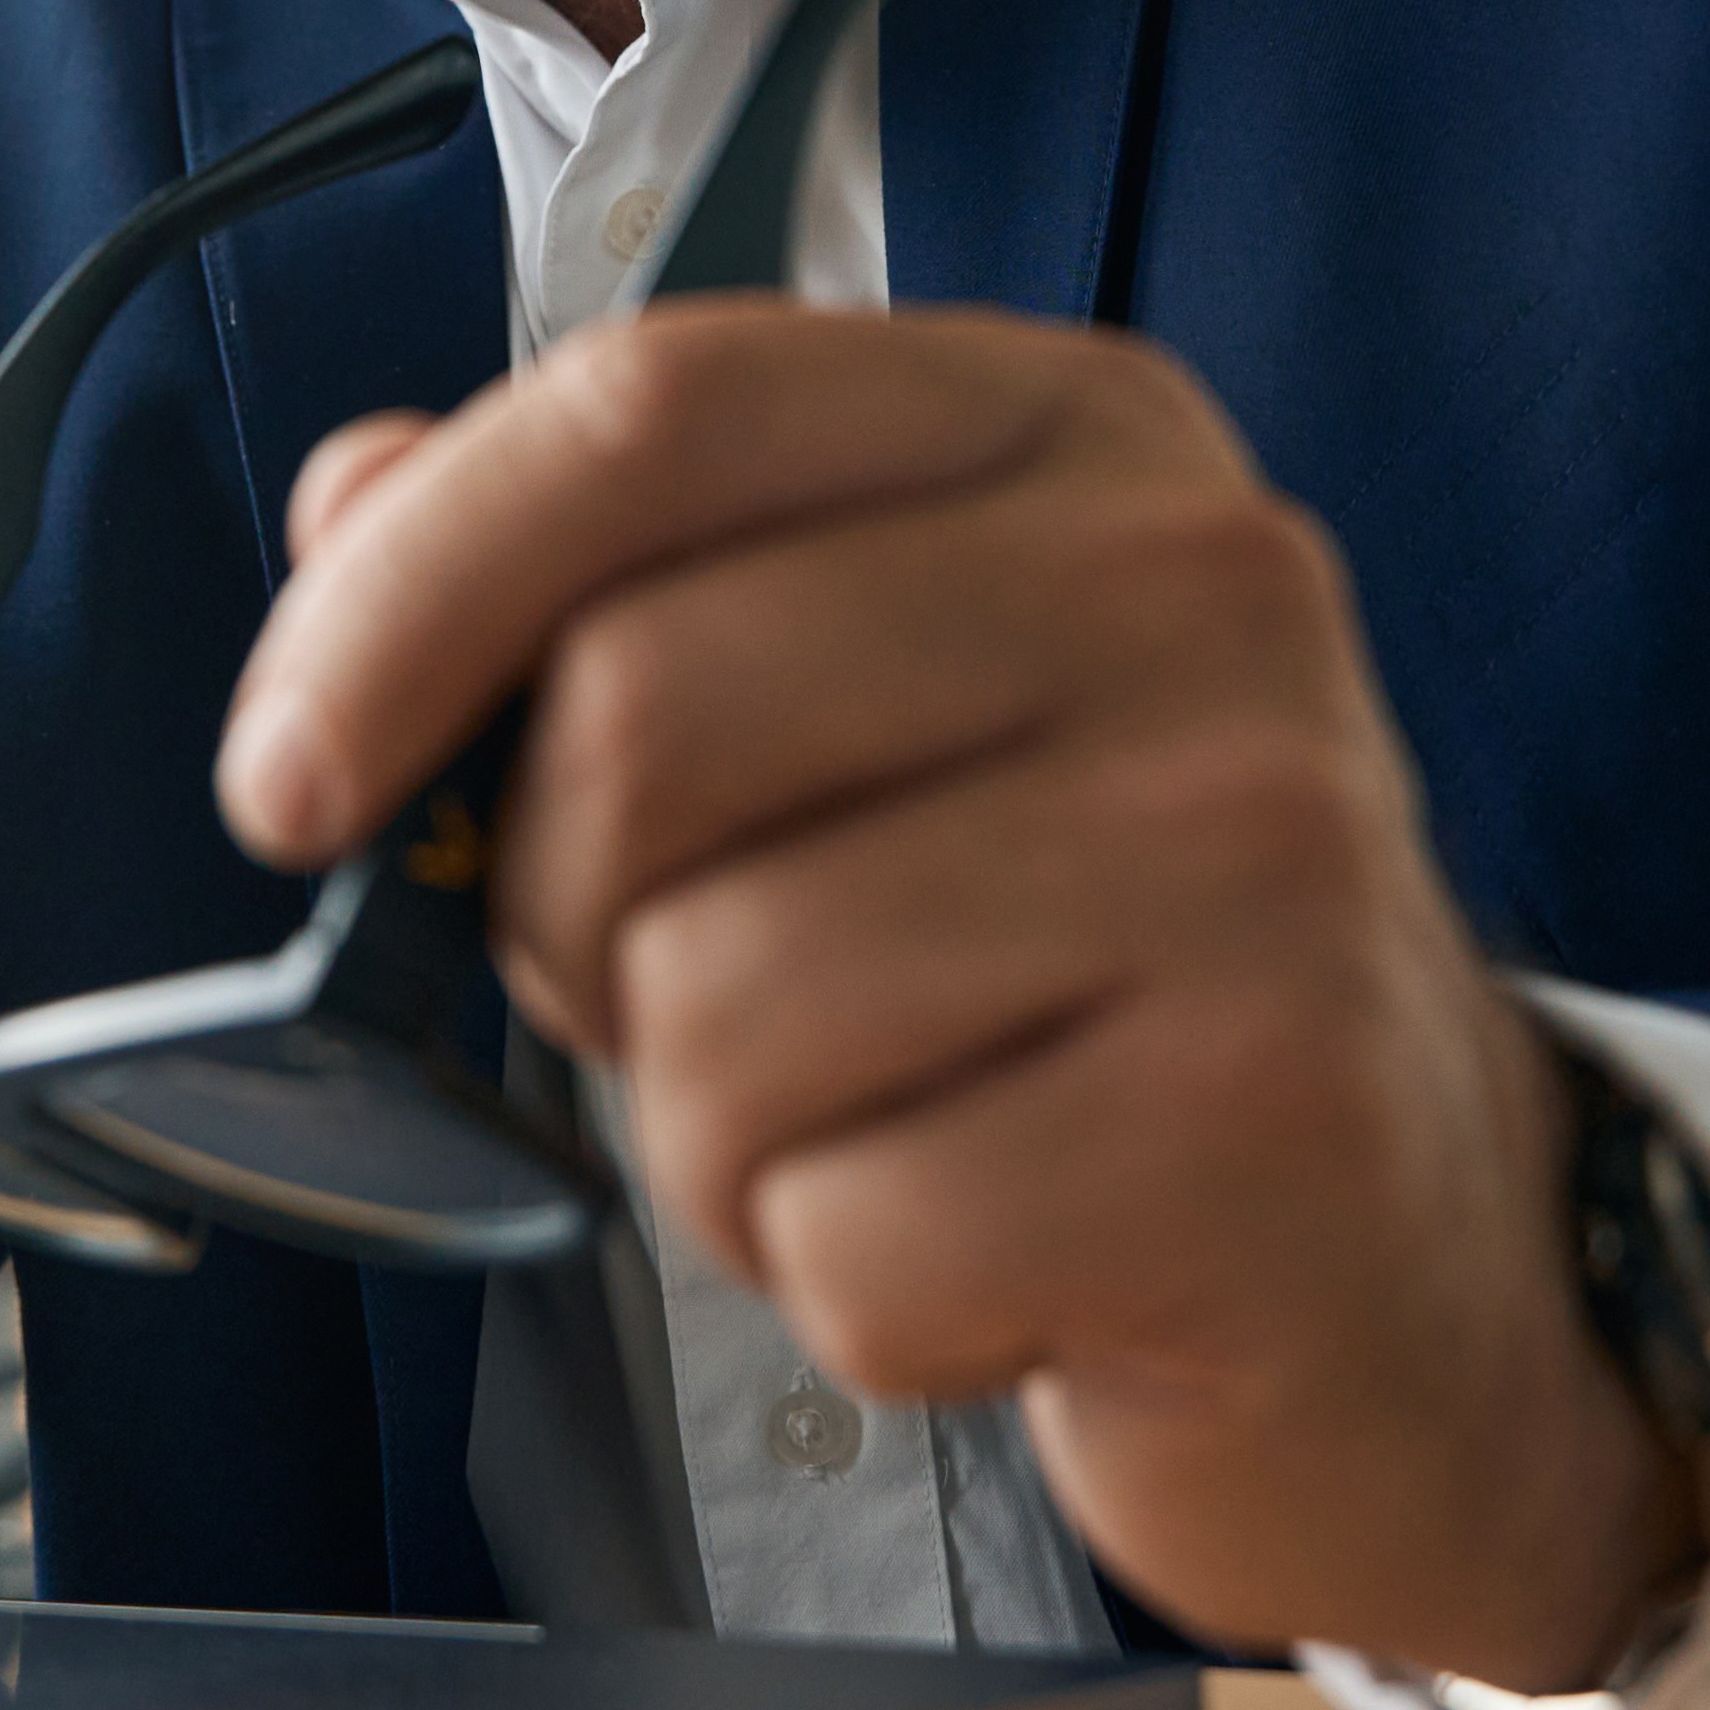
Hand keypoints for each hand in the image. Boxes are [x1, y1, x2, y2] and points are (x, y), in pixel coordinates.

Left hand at [215, 307, 1709, 1685]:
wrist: (1419, 1274)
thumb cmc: (1086, 988)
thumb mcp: (865, 721)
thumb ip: (610, 589)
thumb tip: (355, 500)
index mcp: (1077, 436)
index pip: (653, 410)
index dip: (406, 594)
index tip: (290, 783)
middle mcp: (1203, 595)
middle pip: (641, 714)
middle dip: (582, 925)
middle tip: (698, 1009)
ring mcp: (1260, 852)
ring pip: (719, 1005)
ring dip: (728, 1142)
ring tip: (901, 1131)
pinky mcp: (1267, 1126)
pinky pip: (848, 1234)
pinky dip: (858, 1299)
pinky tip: (1003, 1258)